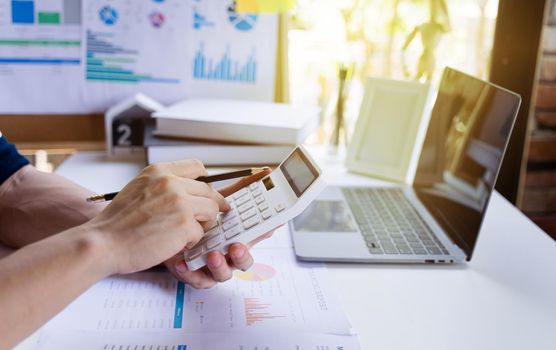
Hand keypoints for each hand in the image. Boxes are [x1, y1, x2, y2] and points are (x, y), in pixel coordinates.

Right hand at [87, 160, 228, 274]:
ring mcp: (180, 202)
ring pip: (211, 210)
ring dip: (202, 224)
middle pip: (209, 191)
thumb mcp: (139, 188)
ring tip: (185, 233)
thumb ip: (163, 185)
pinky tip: (175, 244)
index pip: (197, 167)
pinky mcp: (184, 224)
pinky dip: (190, 241)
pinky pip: (200, 232)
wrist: (103, 243)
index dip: (205, 181)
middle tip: (206, 218)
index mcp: (159, 172)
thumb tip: (189, 189)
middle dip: (209, 206)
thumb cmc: (118, 223)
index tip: (206, 192)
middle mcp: (171, 182)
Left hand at [164, 168, 276, 288]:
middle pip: (244, 261)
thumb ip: (240, 188)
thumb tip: (264, 172)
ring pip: (224, 274)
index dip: (264, 234)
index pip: (257, 237)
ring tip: (211, 255)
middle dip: (242, 255)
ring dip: (219, 266)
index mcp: (238, 234)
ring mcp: (213, 264)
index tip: (268, 227)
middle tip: (236, 246)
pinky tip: (182, 263)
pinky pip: (198, 279)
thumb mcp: (217, 199)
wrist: (163, 226)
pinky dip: (191, 273)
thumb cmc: (196, 214)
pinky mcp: (195, 274)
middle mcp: (228, 251)